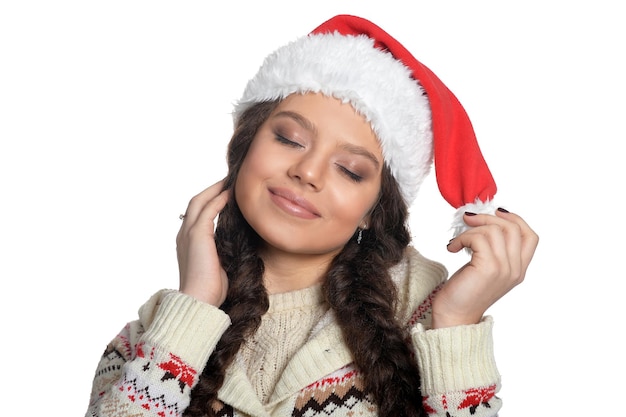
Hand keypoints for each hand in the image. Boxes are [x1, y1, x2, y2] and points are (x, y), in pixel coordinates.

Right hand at [176, 180, 229, 305]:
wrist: (199, 301)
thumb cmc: (211, 289)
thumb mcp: (218, 264)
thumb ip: (223, 250)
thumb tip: (239, 243)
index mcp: (187, 242)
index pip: (197, 214)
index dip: (210, 201)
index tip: (225, 193)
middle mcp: (184, 234)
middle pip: (196, 202)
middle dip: (211, 189)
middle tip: (228, 180)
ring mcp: (188, 234)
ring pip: (199, 201)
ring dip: (215, 189)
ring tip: (229, 181)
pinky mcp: (197, 236)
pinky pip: (207, 210)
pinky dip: (218, 200)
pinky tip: (229, 194)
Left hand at [431, 208, 538, 327]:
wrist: (454, 317)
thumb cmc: (465, 293)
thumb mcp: (486, 269)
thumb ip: (493, 250)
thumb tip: (485, 220)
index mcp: (519, 270)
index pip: (530, 236)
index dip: (515, 219)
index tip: (495, 212)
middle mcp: (516, 270)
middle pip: (512, 228)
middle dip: (488, 217)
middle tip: (467, 219)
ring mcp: (504, 269)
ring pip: (495, 230)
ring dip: (471, 230)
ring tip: (458, 241)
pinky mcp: (489, 268)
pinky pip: (478, 238)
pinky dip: (462, 238)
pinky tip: (452, 248)